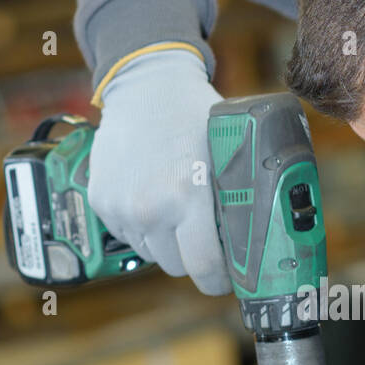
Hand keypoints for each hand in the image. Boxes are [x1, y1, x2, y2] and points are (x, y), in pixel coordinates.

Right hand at [88, 46, 230, 294]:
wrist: (145, 85)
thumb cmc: (195, 116)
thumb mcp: (230, 151)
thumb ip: (241, 195)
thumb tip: (262, 239)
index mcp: (188, 196)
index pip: (204, 268)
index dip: (219, 279)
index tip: (227, 277)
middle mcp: (150, 208)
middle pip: (177, 266)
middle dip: (193, 257)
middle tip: (204, 235)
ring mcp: (121, 208)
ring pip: (152, 253)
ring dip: (166, 241)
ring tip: (176, 207)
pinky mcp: (101, 202)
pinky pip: (128, 235)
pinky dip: (141, 226)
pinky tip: (152, 195)